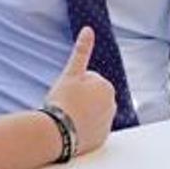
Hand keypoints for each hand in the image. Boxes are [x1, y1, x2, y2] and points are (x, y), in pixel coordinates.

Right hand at [45, 27, 115, 155]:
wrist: (56, 133)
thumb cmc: (63, 101)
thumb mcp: (70, 73)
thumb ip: (81, 51)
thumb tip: (88, 29)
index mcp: (107, 87)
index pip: (88, 80)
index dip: (74, 84)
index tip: (66, 93)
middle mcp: (113, 106)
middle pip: (91, 96)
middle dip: (80, 98)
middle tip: (66, 105)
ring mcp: (107, 124)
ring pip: (91, 112)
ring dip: (81, 113)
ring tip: (67, 118)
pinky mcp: (101, 139)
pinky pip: (91, 129)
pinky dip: (83, 128)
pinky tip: (72, 129)